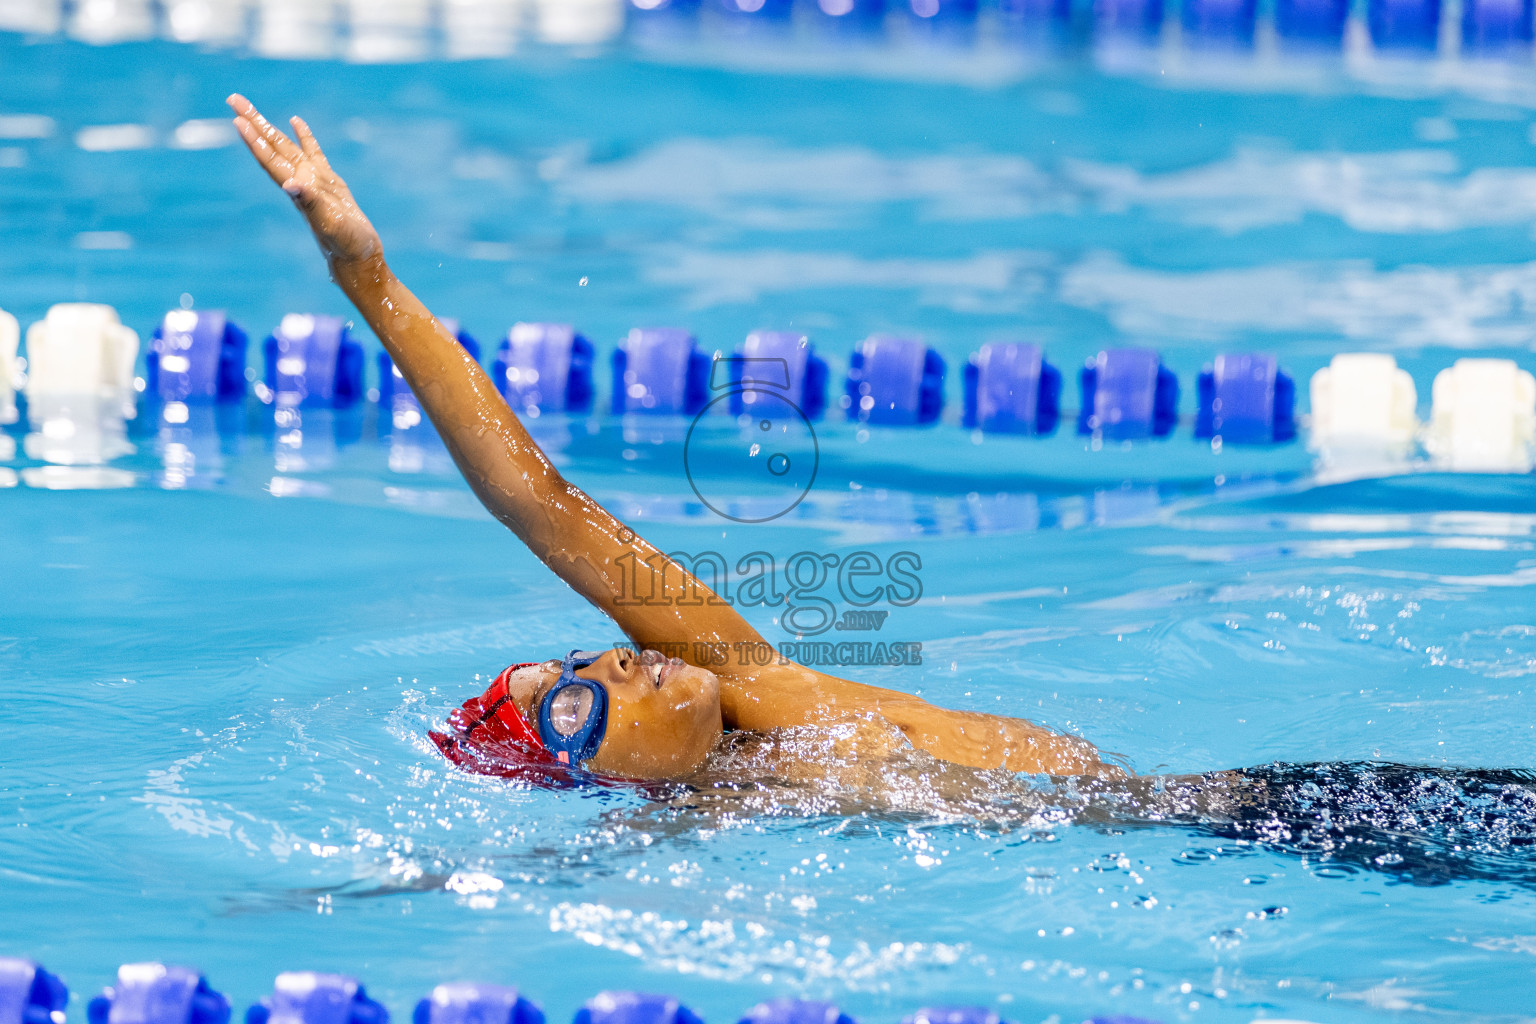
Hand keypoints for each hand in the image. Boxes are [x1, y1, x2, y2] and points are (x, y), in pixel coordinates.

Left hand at [228, 93, 381, 267]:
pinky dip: (304, 136)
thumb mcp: (329, 222)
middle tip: (233, 98)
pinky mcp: (330, 183)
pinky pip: (312, 153)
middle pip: (271, 147)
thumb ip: (311, 202)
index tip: (237, 118)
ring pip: (286, 147)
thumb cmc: (345, 244)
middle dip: (253, 123)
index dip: (254, 139)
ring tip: (251, 109)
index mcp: (297, 190)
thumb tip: (291, 184)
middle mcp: (299, 182)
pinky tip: (296, 121)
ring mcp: (314, 181)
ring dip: (269, 128)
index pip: (270, 159)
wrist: (359, 258)